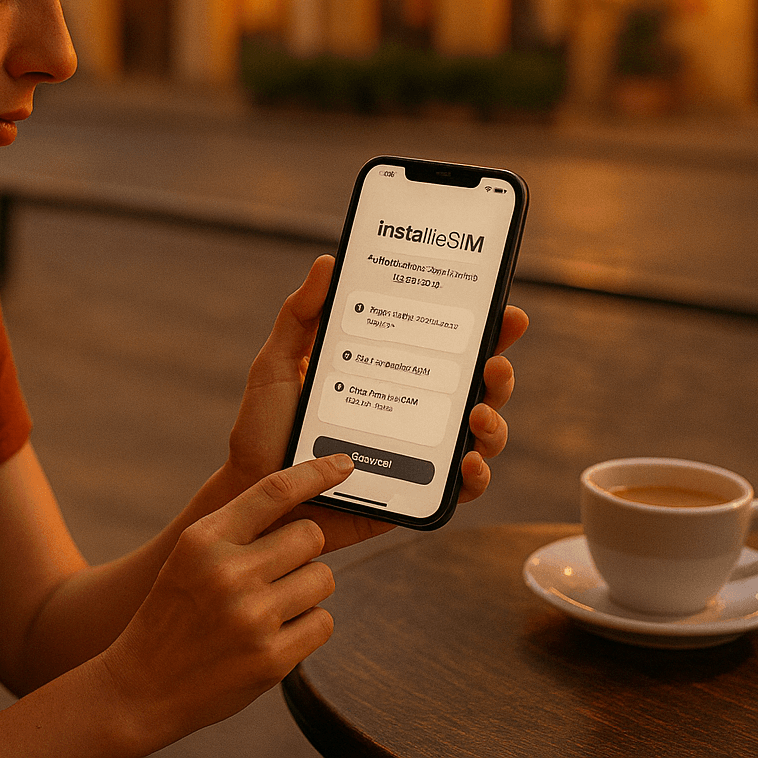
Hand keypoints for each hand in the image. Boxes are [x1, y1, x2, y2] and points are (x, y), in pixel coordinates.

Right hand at [99, 455, 353, 750]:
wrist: (142, 687)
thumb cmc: (174, 613)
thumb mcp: (190, 558)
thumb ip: (238, 530)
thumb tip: (306, 508)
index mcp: (204, 540)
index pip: (274, 491)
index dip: (316, 474)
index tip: (344, 466)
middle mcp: (229, 573)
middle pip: (310, 536)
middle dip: (303, 550)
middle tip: (278, 569)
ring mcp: (253, 617)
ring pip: (323, 579)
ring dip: (307, 590)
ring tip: (270, 606)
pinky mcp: (273, 659)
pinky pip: (323, 622)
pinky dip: (307, 627)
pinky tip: (274, 635)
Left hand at [226, 256, 528, 551]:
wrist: (252, 494)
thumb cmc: (263, 429)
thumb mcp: (277, 365)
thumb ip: (300, 316)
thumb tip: (328, 262)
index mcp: (388, 372)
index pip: (446, 347)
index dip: (485, 330)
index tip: (505, 313)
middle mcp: (411, 410)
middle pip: (477, 388)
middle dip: (499, 374)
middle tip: (493, 365)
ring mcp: (417, 455)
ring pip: (480, 436)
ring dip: (494, 425)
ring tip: (477, 415)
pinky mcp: (412, 495)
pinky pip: (460, 489)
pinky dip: (476, 477)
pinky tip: (467, 463)